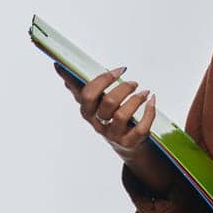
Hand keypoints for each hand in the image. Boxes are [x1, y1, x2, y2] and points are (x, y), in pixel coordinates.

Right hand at [59, 63, 171, 189]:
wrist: (126, 144)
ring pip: (122, 116)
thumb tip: (60, 68)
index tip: (119, 70)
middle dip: (123, 89)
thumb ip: (78, 87)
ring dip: (136, 100)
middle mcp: (98, 123)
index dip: (104, 80)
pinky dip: (149, 113)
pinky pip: (140, 129)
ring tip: (144, 92)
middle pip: (108, 103)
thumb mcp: (93, 103)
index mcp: (87, 111)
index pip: (88, 94)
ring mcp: (114, 134)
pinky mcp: (129, 142)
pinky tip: (152, 101)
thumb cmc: (109, 118)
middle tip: (134, 83)